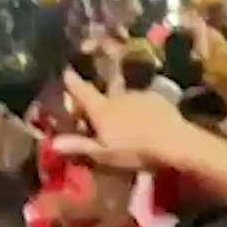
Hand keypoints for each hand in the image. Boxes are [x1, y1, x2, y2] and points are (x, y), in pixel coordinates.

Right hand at [54, 69, 188, 169]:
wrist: (174, 142)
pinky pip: (141, 101)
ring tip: (126, 123)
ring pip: (123, 98)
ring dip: (121, 107)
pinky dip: (139, 109)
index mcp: (101, 109)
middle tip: (97, 115)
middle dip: (98, 101)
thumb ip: (78, 146)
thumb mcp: (104, 154)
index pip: (81, 90)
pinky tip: (146, 123)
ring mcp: (138, 94)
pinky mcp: (156, 97)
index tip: (66, 71)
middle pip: (102, 95)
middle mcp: (117, 96)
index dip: (71, 81)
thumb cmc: (134, 151)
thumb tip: (52, 142)